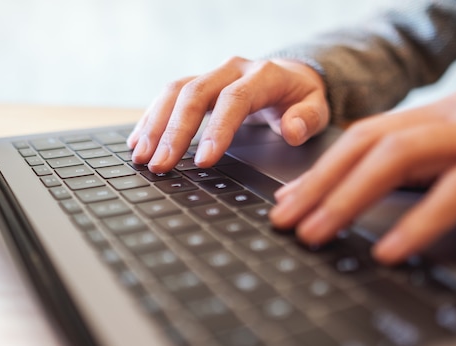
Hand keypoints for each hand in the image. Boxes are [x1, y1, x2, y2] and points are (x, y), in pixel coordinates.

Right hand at [127, 56, 329, 172]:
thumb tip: (292, 129)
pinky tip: (138, 141)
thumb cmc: (300, 98)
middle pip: (195, 94)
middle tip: (160, 165)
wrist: (289, 76)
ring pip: (175, 92)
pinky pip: (168, 96)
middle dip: (174, 132)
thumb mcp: (317, 109)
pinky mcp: (198, 84)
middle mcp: (232, 70)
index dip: (217, 129)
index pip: (235, 100)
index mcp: (263, 75)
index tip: (203, 161)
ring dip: (155, 125)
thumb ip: (308, 119)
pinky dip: (151, 119)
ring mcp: (212, 75)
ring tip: (141, 156)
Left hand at [270, 89, 455, 264]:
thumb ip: (421, 171)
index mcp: (441, 113)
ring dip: (349, 197)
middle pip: (370, 141)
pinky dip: (420, 221)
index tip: (287, 203)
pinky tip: (390, 250)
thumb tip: (360, 199)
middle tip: (285, 221)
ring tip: (315, 234)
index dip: (321, 169)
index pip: (363, 136)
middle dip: (320, 183)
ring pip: (401, 155)